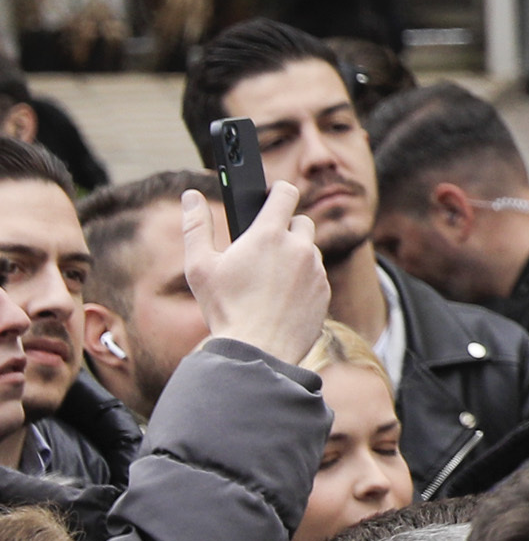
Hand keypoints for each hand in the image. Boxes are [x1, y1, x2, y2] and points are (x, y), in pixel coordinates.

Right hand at [184, 181, 328, 367]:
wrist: (258, 350)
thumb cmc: (225, 309)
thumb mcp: (199, 266)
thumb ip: (196, 226)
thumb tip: (190, 196)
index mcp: (269, 235)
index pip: (285, 193)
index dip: (278, 190)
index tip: (272, 194)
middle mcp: (299, 248)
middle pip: (300, 221)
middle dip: (284, 227)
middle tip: (263, 246)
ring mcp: (316, 270)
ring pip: (309, 250)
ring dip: (294, 254)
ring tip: (268, 276)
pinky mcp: (325, 292)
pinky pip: (316, 275)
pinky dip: (303, 279)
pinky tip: (282, 295)